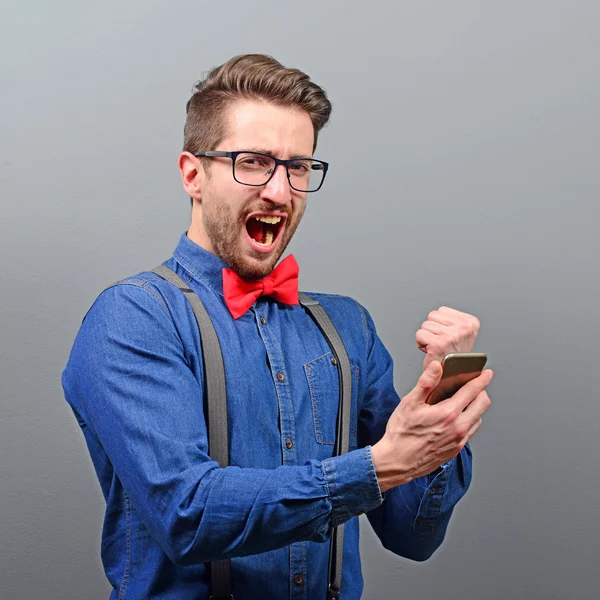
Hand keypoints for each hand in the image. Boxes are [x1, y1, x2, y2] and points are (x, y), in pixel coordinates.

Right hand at [371, 361, 491, 492]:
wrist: (397, 461)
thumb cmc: (401, 433)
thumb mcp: (409, 403)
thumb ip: (426, 383)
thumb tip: (436, 366)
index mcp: (448, 413)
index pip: (472, 391)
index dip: (482, 379)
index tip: (486, 373)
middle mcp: (458, 428)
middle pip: (482, 404)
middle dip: (482, 392)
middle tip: (474, 385)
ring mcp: (459, 440)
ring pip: (479, 418)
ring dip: (476, 407)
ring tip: (465, 401)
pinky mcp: (456, 449)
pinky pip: (470, 431)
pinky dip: (470, 420)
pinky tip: (457, 418)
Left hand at [416, 306, 480, 369]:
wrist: (449, 378)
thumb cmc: (452, 357)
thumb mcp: (461, 333)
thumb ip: (453, 320)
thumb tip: (440, 312)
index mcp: (472, 322)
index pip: (442, 310)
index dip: (440, 325)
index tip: (448, 338)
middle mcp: (465, 328)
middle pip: (432, 316)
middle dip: (432, 330)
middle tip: (441, 344)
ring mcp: (453, 336)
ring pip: (425, 325)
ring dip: (427, 337)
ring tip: (437, 347)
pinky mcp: (439, 344)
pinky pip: (419, 335)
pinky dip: (421, 344)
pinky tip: (431, 351)